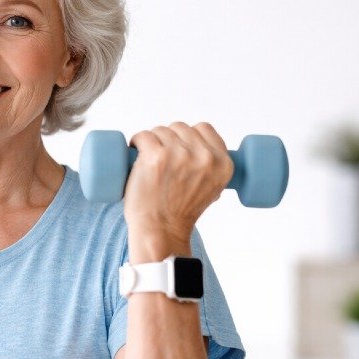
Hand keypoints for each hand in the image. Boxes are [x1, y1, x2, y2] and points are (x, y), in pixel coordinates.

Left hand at [124, 122, 233, 246]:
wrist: (161, 230)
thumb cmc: (181, 213)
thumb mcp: (213, 189)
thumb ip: (212, 169)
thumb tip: (203, 150)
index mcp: (223, 163)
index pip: (204, 128)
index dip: (187, 135)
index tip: (177, 146)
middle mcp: (204, 157)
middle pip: (180, 128)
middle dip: (168, 139)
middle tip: (160, 158)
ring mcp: (179, 155)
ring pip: (161, 131)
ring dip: (151, 141)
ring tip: (148, 160)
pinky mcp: (155, 156)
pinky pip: (143, 135)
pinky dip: (137, 141)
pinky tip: (135, 151)